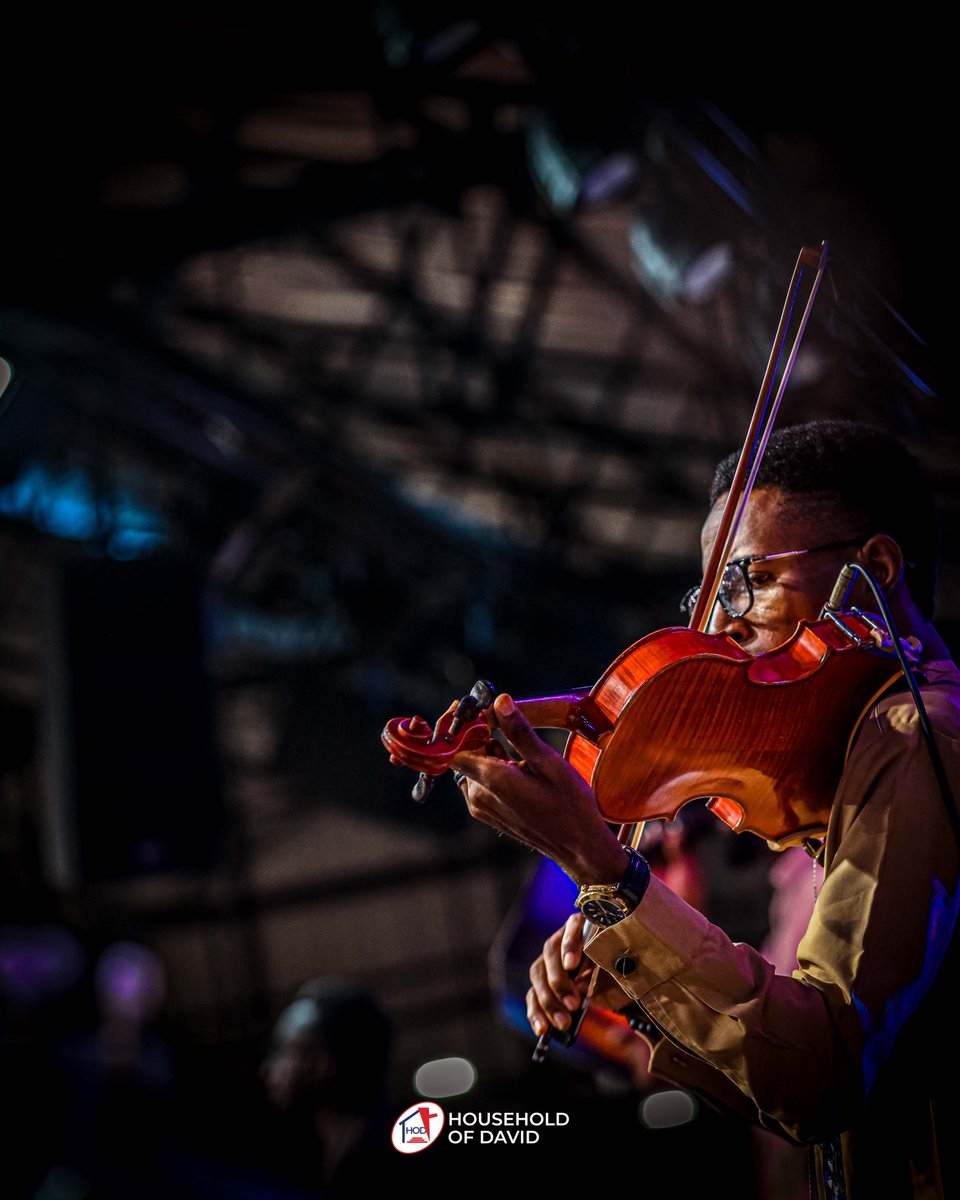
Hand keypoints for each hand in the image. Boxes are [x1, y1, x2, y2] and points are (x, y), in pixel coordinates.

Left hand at [450, 693, 626, 883]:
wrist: (578, 846)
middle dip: (483, 741)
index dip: (464, 729)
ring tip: (524, 760)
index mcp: (491, 780)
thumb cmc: (569, 804)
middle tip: (513, 736)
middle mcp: (479, 797)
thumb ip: (519, 732)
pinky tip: (522, 774)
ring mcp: (483, 809)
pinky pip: (482, 786)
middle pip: (466, 757)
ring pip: (474, 771)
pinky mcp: (490, 816)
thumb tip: (501, 701)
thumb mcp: (548, 762)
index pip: (455, 748)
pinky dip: (494, 774)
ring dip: (491, 758)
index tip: (482, 714)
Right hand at [526, 912, 628, 1036]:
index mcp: (585, 927)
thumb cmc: (622, 971)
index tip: (572, 965)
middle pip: (550, 955)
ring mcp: (550, 962)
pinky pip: (534, 996)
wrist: (620, 986)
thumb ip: (605, 973)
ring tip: (563, 1024)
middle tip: (573, 1005)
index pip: (573, 927)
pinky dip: (536, 1013)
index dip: (570, 945)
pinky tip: (542, 1030)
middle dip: (559, 982)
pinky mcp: (544, 984)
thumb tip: (581, 987)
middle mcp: (562, 940)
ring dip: (548, 1002)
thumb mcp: (621, 970)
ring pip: (539, 977)